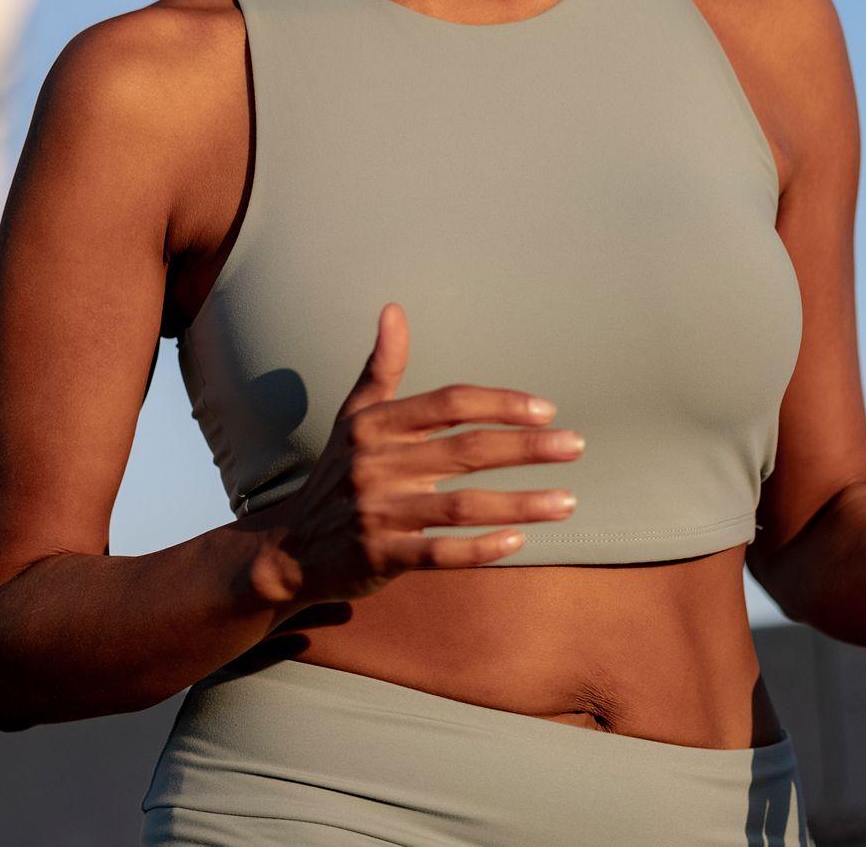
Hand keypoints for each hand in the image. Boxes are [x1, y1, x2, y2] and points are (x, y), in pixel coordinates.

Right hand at [250, 302, 584, 607]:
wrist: (289, 548)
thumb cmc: (337, 473)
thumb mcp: (354, 416)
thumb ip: (381, 366)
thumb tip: (394, 308)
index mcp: (376, 425)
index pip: (449, 403)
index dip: (500, 403)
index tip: (546, 409)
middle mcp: (376, 464)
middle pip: (465, 451)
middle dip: (527, 448)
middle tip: (576, 445)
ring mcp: (378, 512)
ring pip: (460, 506)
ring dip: (520, 504)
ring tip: (567, 501)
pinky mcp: (379, 556)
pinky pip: (438, 553)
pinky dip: (479, 549)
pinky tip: (518, 544)